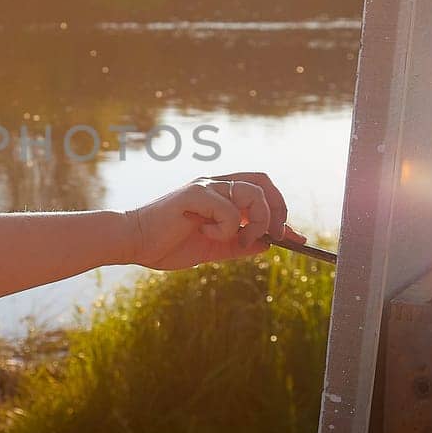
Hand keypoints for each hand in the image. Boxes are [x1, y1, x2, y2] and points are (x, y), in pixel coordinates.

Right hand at [127, 172, 303, 271]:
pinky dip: (226, 229)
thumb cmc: (168, 245)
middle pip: (264, 184)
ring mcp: (206, 186)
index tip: (296, 239)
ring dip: (255, 222)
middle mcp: (216, 184)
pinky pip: (229, 210)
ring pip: (252, 193)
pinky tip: (204, 233)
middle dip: (276, 212)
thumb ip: (239, 244)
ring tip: (238, 240)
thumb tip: (269, 245)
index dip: (283, 213)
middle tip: (270, 237)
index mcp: (221, 194)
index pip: (263, 191)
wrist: (135, 244)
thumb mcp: (213, 248)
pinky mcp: (195, 193)